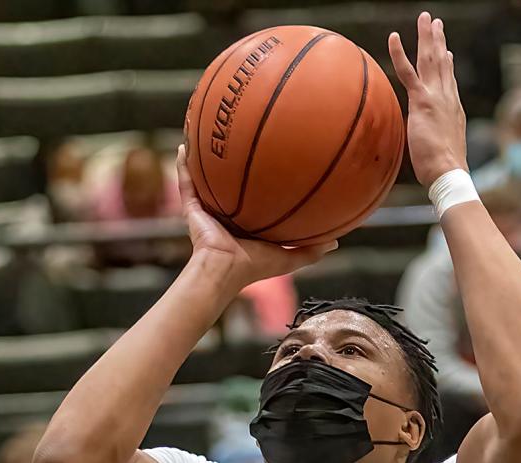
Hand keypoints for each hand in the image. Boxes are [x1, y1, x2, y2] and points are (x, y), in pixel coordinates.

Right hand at [176, 146, 336, 290]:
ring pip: (205, 179)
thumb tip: (336, 242)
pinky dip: (183, 166)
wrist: (225, 269)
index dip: (261, 184)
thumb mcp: (288, 257)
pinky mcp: (193, 209)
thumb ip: (311, 250)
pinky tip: (183, 145)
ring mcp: (208, 211)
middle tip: (239, 142)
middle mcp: (226, 215)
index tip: (272, 162)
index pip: (254, 200)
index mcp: (246, 224)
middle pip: (230, 185)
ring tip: (206, 135)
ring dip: (204, 159)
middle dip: (233, 166)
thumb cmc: (255, 266)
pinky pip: (187, 183)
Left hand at [388, 13, 467, 187]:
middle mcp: (447, 97)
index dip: (448, 64)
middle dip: (439, 41)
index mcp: (453, 108)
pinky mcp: (422, 101)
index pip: (450, 81)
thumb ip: (437, 138)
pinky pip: (407, 72)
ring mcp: (436, 97)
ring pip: (430, 60)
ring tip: (426, 18)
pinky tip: (393, 37)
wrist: (449, 171)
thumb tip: (433, 143)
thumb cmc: (444, 169)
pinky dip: (399, 53)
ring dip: (427, 37)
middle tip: (436, 23)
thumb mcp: (443, 148)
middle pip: (442, 63)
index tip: (447, 51)